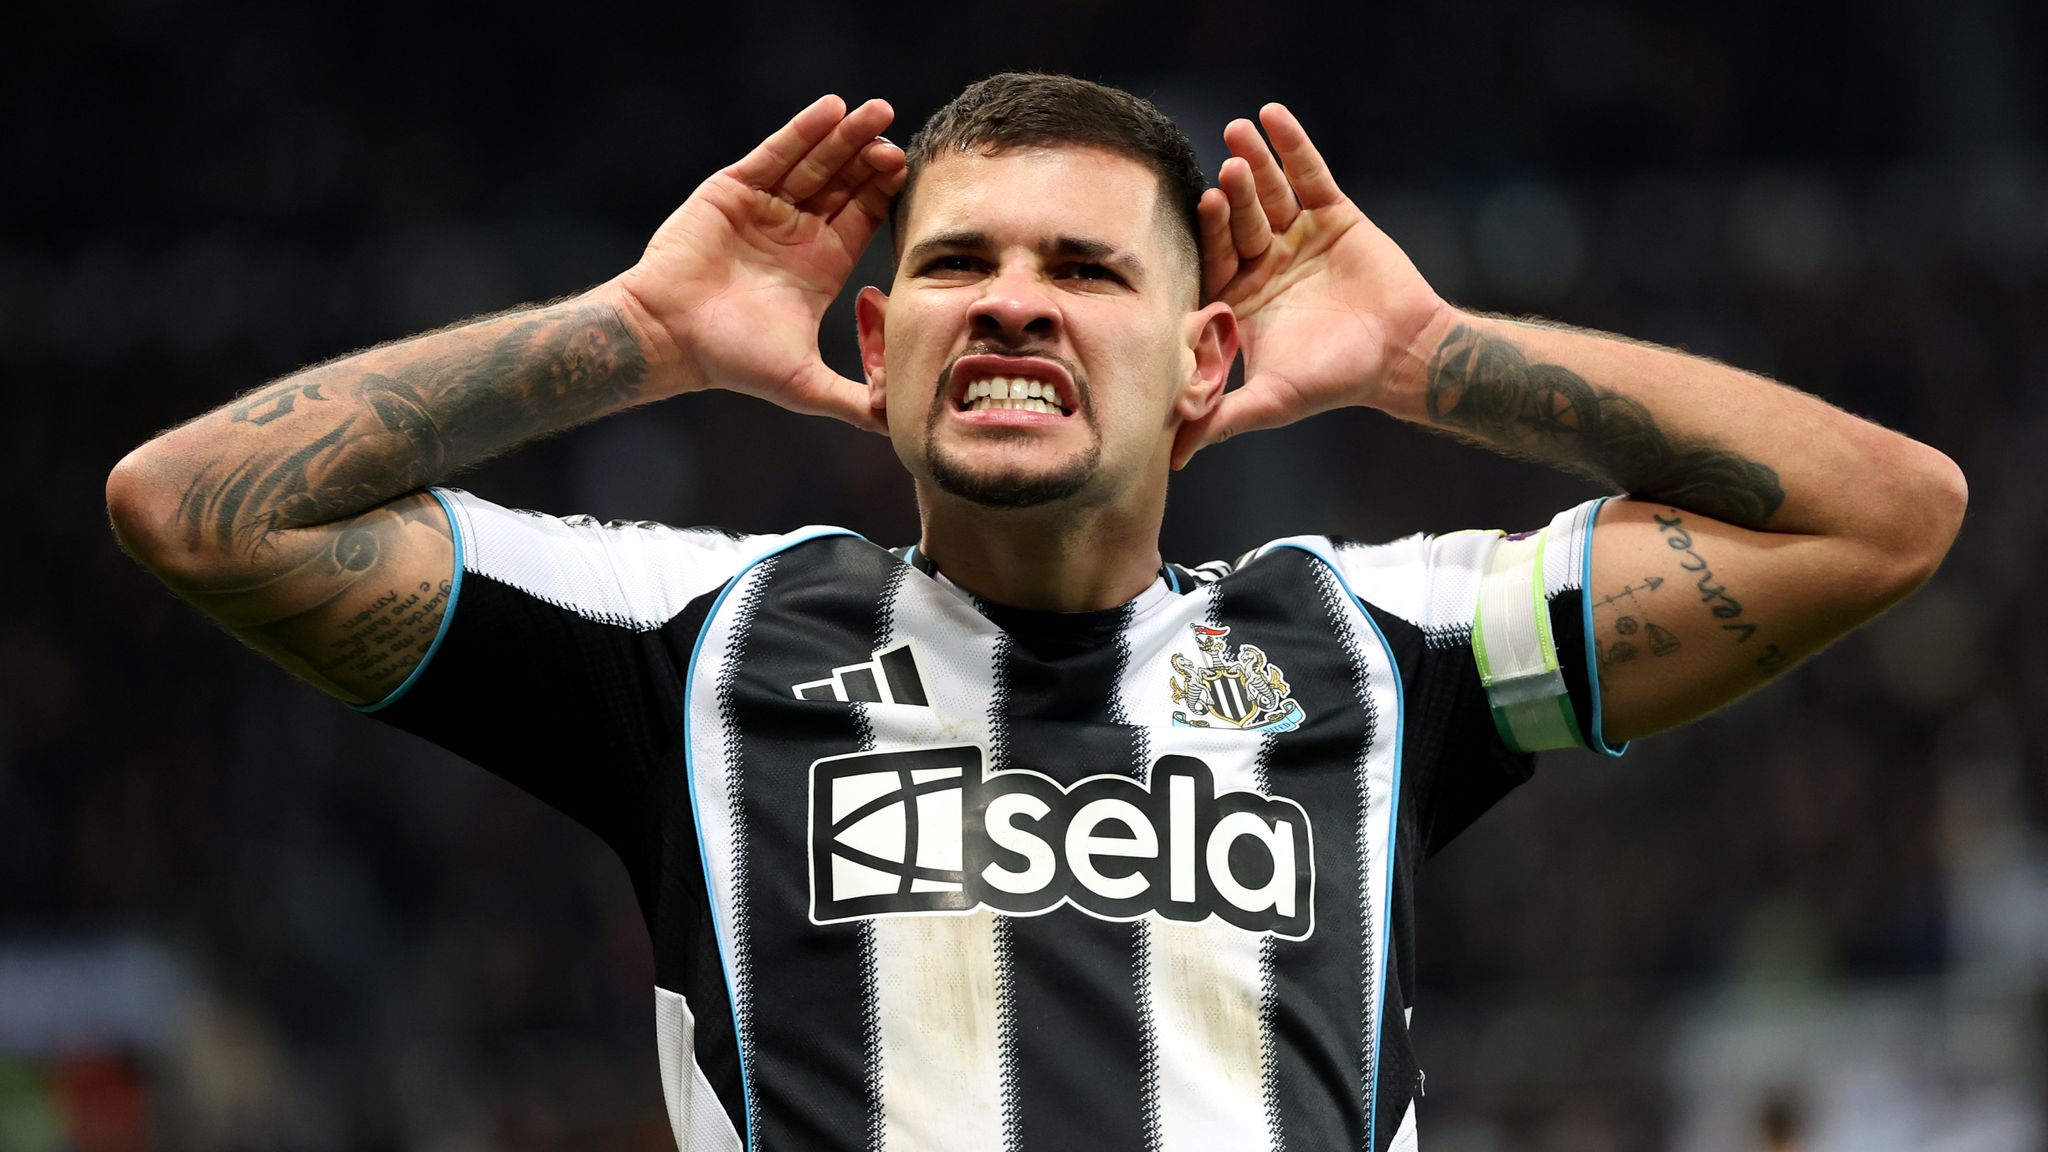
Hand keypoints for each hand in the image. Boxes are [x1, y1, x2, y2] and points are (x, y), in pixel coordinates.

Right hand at [616, 95, 904, 431]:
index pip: (863, 218)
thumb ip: (854, 402)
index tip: (909, 175)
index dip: (885, 195)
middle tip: (897, 136)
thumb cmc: (732, 360)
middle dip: (870, 159)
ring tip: (876, 111)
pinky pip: (776, 153)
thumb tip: (898, 428)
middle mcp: (796, 232)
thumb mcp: (805, 384)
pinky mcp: (734, 189)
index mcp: (820, 266)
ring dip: (846, 136)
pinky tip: (832, 109)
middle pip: (845, 183)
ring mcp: (766, 208)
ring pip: (815, 162)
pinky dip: (803, 130)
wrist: (670, 336)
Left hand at [1173, 105, 1447, 467]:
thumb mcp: (1269, 401)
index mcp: (1240, 298)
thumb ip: (1219, 418)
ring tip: (1241, 131)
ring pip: (1269, 193)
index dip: (1210, 234)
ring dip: (1256, 162)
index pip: (1214, 259)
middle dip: (1233, 196)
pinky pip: (1308, 174)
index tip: (1203, 207)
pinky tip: (1273, 117)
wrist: (1402, 355)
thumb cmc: (1334, 380)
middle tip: (1226, 172)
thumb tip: (1170, 456)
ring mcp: (1296, 236)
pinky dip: (1292, 146)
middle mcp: (1263, 264)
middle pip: (1240, 220)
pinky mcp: (1333, 214)